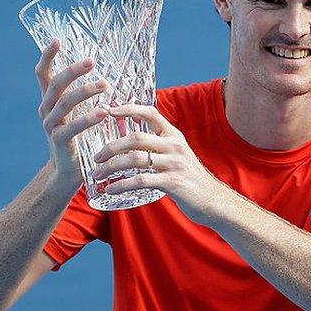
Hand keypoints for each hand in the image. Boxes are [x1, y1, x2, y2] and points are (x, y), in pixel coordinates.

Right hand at [34, 39, 108, 192]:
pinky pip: (72, 127)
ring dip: (85, 92)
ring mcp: (51, 125)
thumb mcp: (79, 114)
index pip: (44, 74)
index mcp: (50, 100)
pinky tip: (103, 112)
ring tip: (104, 84)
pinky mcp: (59, 141)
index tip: (56, 39)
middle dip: (73, 70)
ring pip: (65, 103)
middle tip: (91, 61)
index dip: (48, 56)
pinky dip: (87, 118)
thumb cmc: (80, 137)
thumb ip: (86, 96)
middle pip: (56, 84)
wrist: (68, 171)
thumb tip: (109, 73)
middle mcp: (46, 110)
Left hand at [90, 104, 224, 219]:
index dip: (128, 109)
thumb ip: (160, 146)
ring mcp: (174, 164)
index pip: (150, 113)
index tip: (108, 110)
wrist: (214, 201)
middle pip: (136, 138)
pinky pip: (140, 180)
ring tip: (97, 175)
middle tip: (96, 158)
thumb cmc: (191, 179)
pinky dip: (121, 185)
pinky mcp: (173, 183)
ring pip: (134, 159)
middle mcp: (175, 146)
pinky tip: (110, 190)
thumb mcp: (178, 155)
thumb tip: (130, 143)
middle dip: (111, 147)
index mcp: (175, 136)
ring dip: (111, 167)